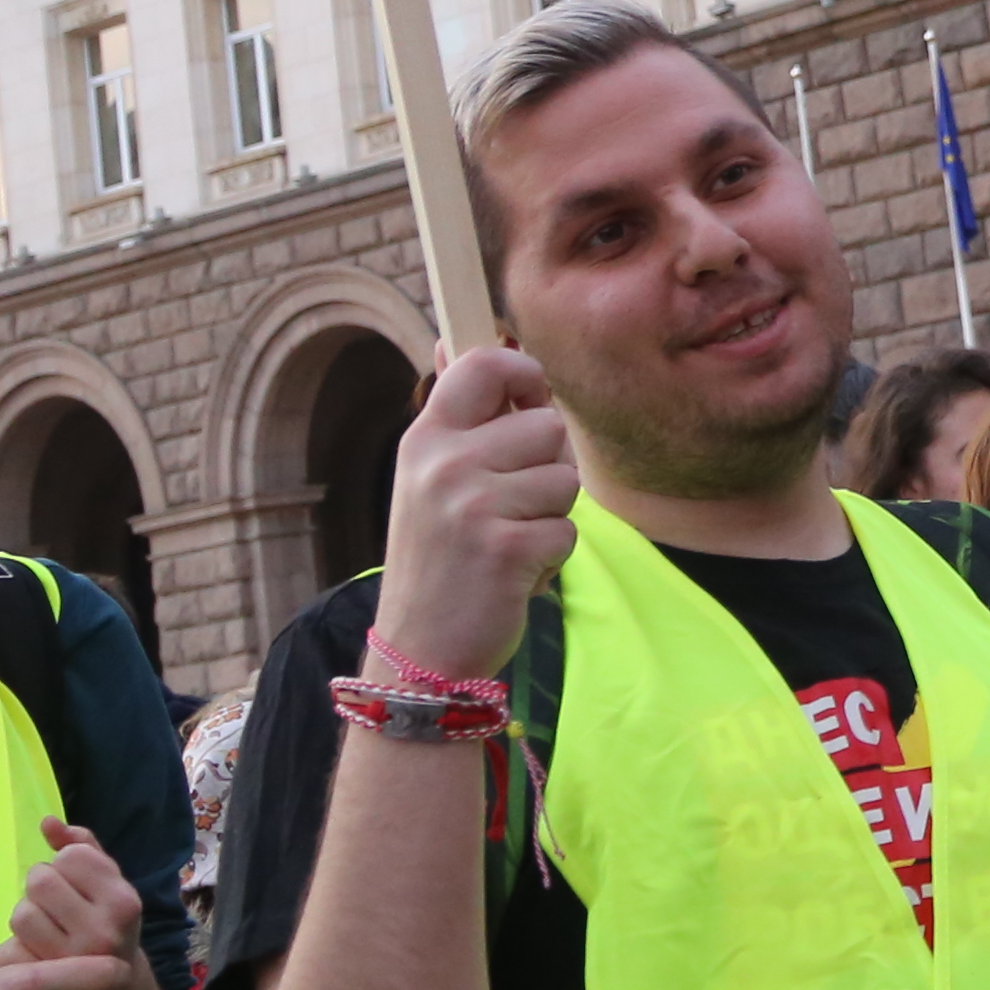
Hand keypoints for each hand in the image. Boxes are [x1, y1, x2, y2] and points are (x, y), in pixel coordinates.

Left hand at [9, 819, 143, 972]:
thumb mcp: (109, 883)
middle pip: (42, 877)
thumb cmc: (108, 922)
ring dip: (30, 906)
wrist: (113, 986)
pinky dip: (22, 927)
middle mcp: (104, 927)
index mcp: (124, 900)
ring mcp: (74, 954)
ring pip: (25, 905)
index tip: (78, 879)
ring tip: (48, 917)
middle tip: (56, 897)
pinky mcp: (49, 969)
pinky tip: (37, 935)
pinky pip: (18, 930)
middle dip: (44, 880)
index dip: (67, 860)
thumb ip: (83, 846)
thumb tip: (47, 822)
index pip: (72, 855)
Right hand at [374, 344, 579, 684]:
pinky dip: (551, 555)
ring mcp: (472, 506)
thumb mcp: (428, 478)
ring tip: (507, 540)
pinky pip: (568, 529)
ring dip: (550, 514)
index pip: (483, 365)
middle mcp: (443, 465)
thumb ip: (455, 415)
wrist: (420, 648)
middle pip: (547, 426)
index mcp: (425, 440)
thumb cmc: (439, 556)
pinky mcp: (505, 547)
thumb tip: (451, 340)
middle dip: (546, 466)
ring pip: (565, 478)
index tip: (529, 399)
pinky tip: (514, 572)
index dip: (524, 372)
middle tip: (508, 506)